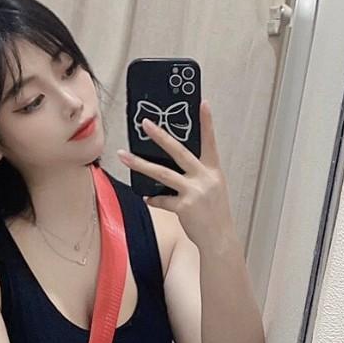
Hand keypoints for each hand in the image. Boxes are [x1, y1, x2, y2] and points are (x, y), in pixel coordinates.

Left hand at [115, 99, 234, 250]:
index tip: (203, 103)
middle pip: (179, 151)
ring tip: (123, 155)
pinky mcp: (184, 207)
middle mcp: (205, 178)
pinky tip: (147, 198)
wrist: (219, 239)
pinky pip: (161, 199)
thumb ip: (196, 176)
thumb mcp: (212, 189)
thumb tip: (171, 167)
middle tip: (145, 123)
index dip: (207, 123)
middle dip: (160, 136)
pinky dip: (153, 199)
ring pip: (162, 173)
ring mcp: (194, 192)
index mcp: (213, 171)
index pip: (210, 142)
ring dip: (140, 164)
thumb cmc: (214, 214)